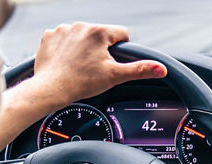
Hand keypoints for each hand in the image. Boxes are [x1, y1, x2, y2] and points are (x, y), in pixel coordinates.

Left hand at [31, 22, 165, 102]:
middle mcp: (81, 26)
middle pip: (101, 35)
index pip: (121, 34)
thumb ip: (140, 70)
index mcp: (99, 32)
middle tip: (95, 67)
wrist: (50, 89)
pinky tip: (66, 61)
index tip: (112, 62)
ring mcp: (63, 30)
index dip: (121, 49)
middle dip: (101, 49)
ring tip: (79, 65)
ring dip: (83, 47)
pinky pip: (63, 38)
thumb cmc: (80, 83)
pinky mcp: (49, 36)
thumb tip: (161, 69)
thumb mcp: (115, 76)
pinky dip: (66, 48)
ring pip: (82, 36)